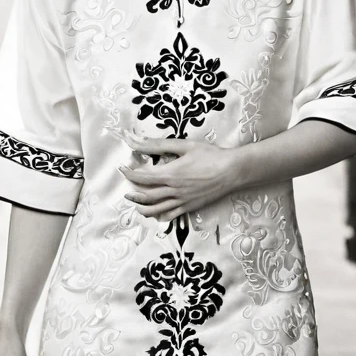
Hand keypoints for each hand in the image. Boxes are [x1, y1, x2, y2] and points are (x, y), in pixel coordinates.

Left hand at [119, 136, 237, 221]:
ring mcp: (182, 201)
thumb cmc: (210, 155)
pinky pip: (171, 215)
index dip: (130, 173)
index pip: (142, 177)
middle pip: (146, 195)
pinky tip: (156, 214)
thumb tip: (137, 140)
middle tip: (126, 187)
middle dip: (133, 191)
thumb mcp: (184, 145)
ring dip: (142, 206)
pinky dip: (160, 215)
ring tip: (135, 202)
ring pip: (156, 208)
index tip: (123, 167)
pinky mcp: (190, 207)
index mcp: (170, 174)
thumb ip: (158, 144)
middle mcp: (174, 190)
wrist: (232, 171)